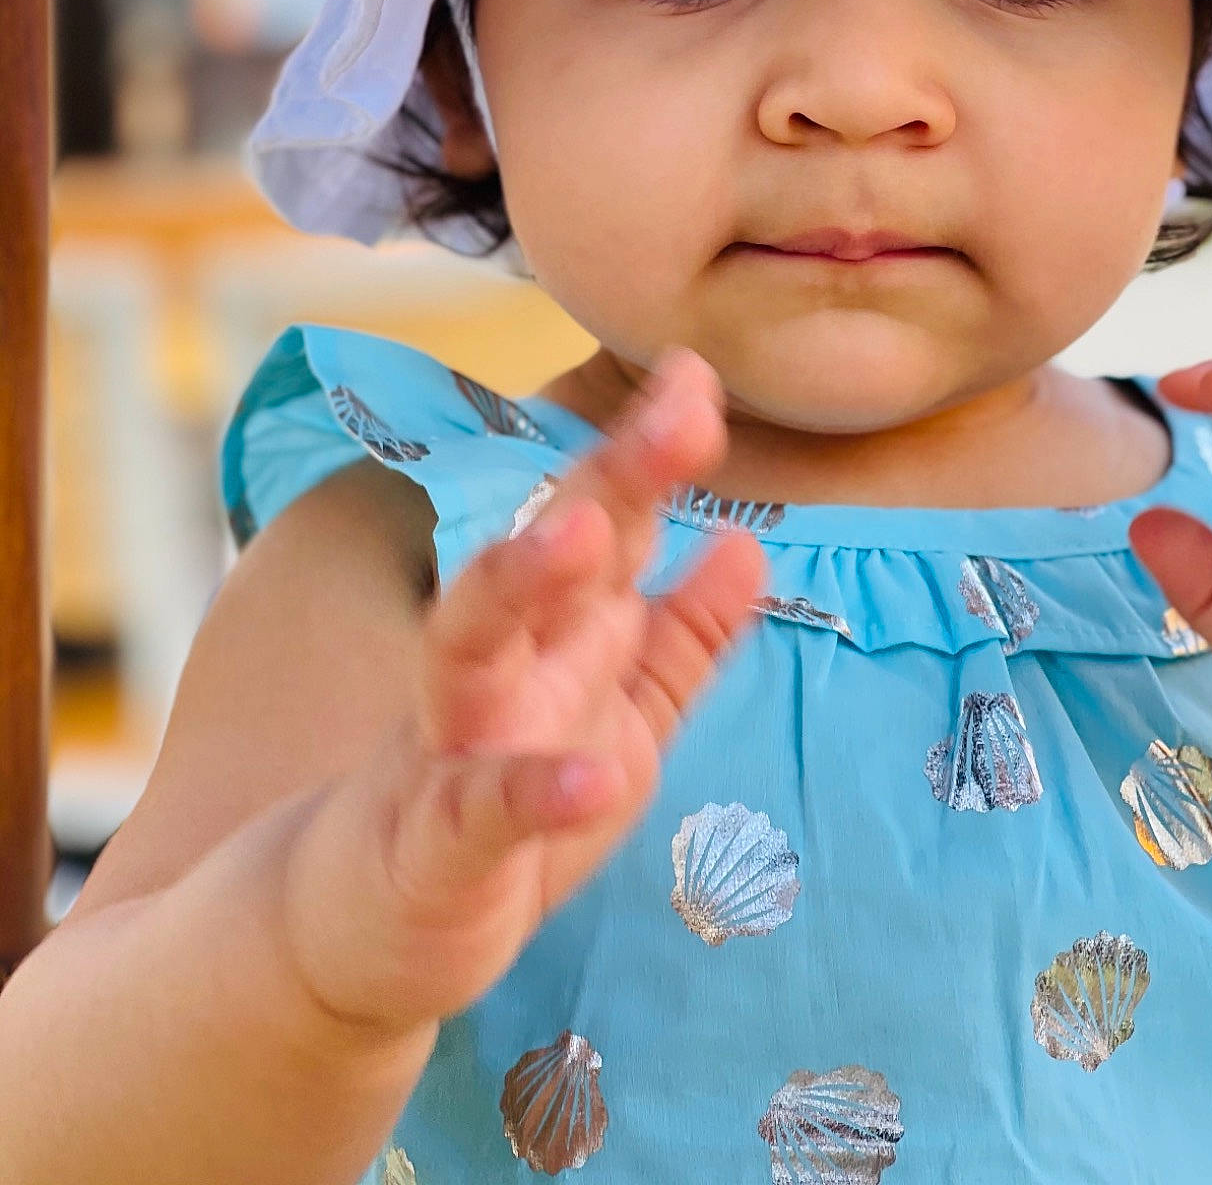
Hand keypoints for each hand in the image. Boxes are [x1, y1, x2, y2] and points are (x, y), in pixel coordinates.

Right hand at [278, 348, 765, 1039]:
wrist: (363, 937)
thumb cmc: (504, 814)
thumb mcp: (620, 721)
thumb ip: (682, 638)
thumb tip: (750, 540)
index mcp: (554, 634)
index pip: (605, 519)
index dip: (651, 449)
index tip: (697, 372)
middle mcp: (500, 665)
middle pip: (548, 550)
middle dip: (610, 475)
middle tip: (676, 411)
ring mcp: (453, 746)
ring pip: (471, 640)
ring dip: (522, 579)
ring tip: (583, 533)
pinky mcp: (431, 845)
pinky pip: (480, 810)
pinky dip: (534, 792)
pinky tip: (590, 778)